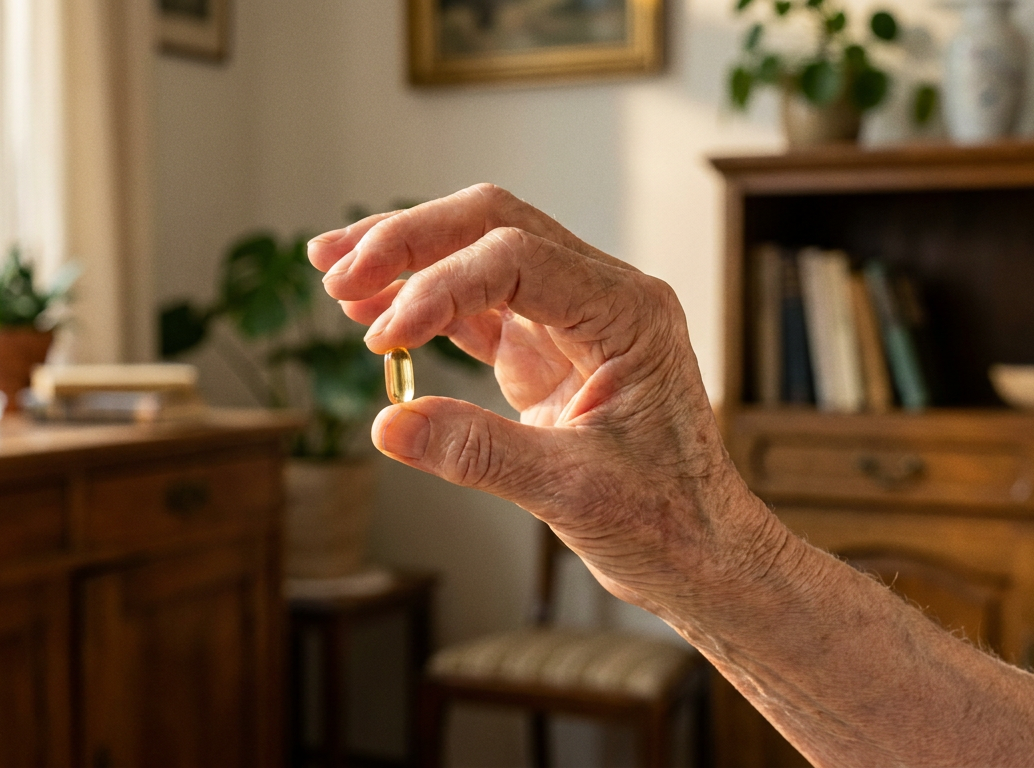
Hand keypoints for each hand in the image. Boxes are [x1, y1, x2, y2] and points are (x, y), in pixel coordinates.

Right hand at [310, 184, 778, 614]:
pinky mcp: (543, 349)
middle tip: (337, 269)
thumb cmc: (666, 523)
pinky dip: (420, 303)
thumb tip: (387, 425)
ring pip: (477, 251)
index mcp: (627, 313)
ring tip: (331, 269)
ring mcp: (570, 318)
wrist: (701, 555)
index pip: (517, 260)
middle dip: (410, 240)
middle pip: (493, 225)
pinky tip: (368, 308)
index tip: (382, 339)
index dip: (439, 287)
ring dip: (405, 257)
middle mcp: (602, 297)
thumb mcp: (574, 493)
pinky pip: (473, 305)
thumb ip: (479, 453)